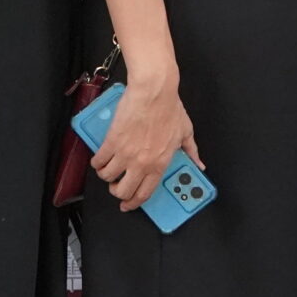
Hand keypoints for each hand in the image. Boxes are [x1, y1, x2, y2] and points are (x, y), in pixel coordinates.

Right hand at [92, 77, 199, 211]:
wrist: (154, 92)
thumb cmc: (169, 108)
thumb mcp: (185, 132)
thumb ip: (191, 151)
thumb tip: (199, 163)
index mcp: (160, 164)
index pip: (145, 193)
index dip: (133, 203)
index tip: (128, 205)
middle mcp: (142, 163)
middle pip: (123, 191)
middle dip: (117, 192)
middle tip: (116, 186)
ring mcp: (126, 154)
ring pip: (108, 177)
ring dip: (106, 176)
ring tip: (107, 169)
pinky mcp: (112, 142)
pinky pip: (99, 161)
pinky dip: (97, 162)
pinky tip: (99, 158)